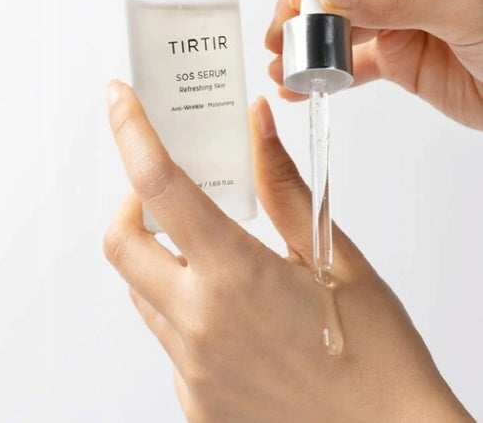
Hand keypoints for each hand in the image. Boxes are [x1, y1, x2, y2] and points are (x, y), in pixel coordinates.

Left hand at [104, 80, 472, 421]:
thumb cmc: (374, 353)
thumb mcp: (331, 256)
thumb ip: (282, 186)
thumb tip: (258, 127)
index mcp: (236, 277)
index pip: (161, 186)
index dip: (131, 132)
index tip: (120, 101)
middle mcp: (199, 324)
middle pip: (121, 243)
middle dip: (130, 206)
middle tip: (166, 194)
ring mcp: (191, 368)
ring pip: (142, 292)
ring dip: (160, 258)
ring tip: (208, 252)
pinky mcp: (194, 399)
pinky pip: (167, 337)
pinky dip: (183, 308)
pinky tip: (230, 311)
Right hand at [265, 0, 482, 129]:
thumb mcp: (466, 6)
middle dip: (302, 8)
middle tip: (282, 37)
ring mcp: (393, 10)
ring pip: (334, 20)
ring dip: (305, 43)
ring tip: (284, 66)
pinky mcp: (391, 49)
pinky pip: (349, 58)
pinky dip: (324, 73)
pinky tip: (300, 85)